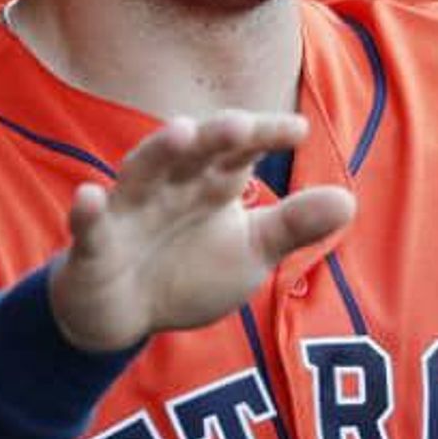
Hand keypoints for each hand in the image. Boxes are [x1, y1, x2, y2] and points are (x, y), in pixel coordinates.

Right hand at [48, 110, 354, 353]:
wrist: (123, 314)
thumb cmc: (189, 271)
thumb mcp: (250, 252)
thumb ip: (293, 226)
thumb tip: (349, 200)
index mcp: (210, 182)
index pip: (240, 150)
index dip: (264, 136)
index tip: (298, 130)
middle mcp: (170, 186)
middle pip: (193, 152)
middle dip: (214, 136)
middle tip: (241, 124)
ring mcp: (128, 213)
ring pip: (142, 173)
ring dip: (158, 152)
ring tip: (179, 132)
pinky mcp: (93, 247)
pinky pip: (89, 228)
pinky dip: (88, 213)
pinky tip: (89, 197)